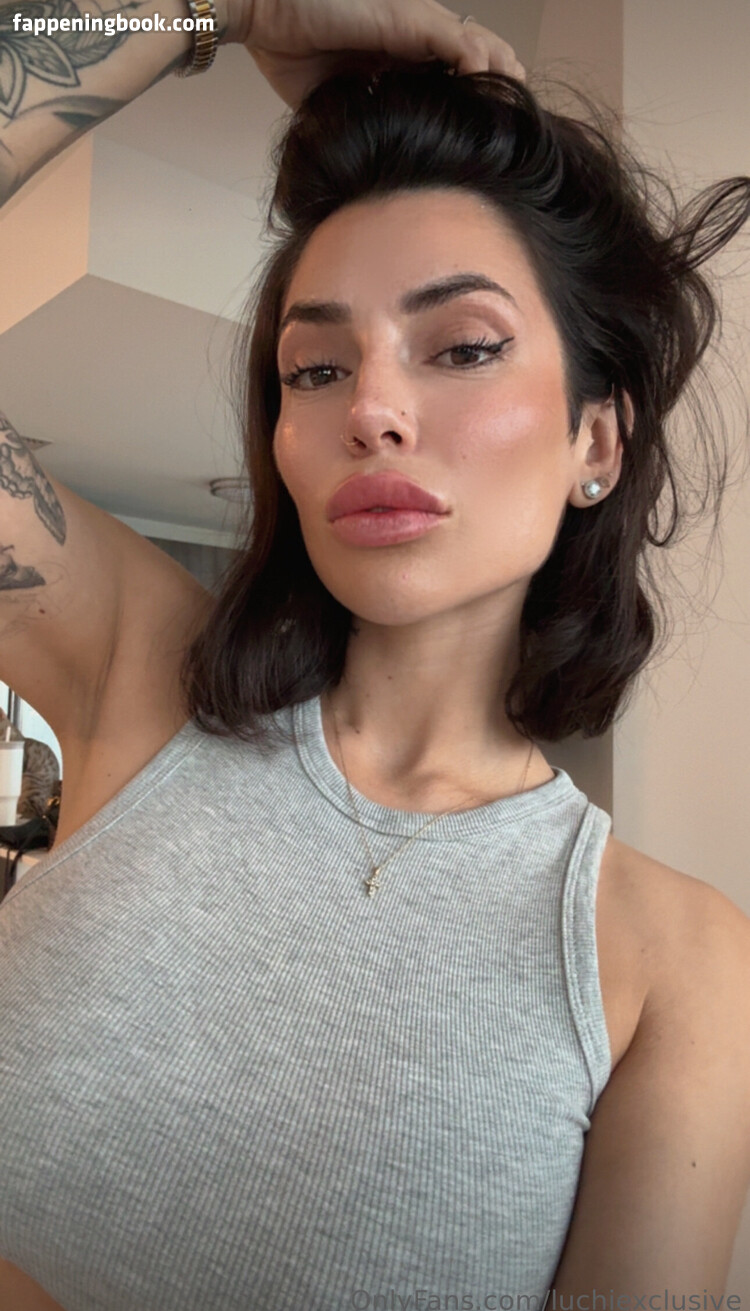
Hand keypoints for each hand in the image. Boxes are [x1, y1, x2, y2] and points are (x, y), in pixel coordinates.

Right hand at [235, 0, 525, 109]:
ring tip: (520, 115)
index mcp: (399, 50)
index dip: (480, 100)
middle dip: (503, 89)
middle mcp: (414, 32)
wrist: (259, 11)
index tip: (495, 137)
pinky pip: (462, 44)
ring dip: (505, 79)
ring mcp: (415, 21)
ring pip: (481, 46)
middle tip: (520, 130)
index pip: (454, 73)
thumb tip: (366, 165)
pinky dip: (484, 68)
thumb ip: (358, 117)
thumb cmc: (285, 47)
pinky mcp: (410, 19)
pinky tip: (500, 94)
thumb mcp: (331, 98)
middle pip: (479, 57)